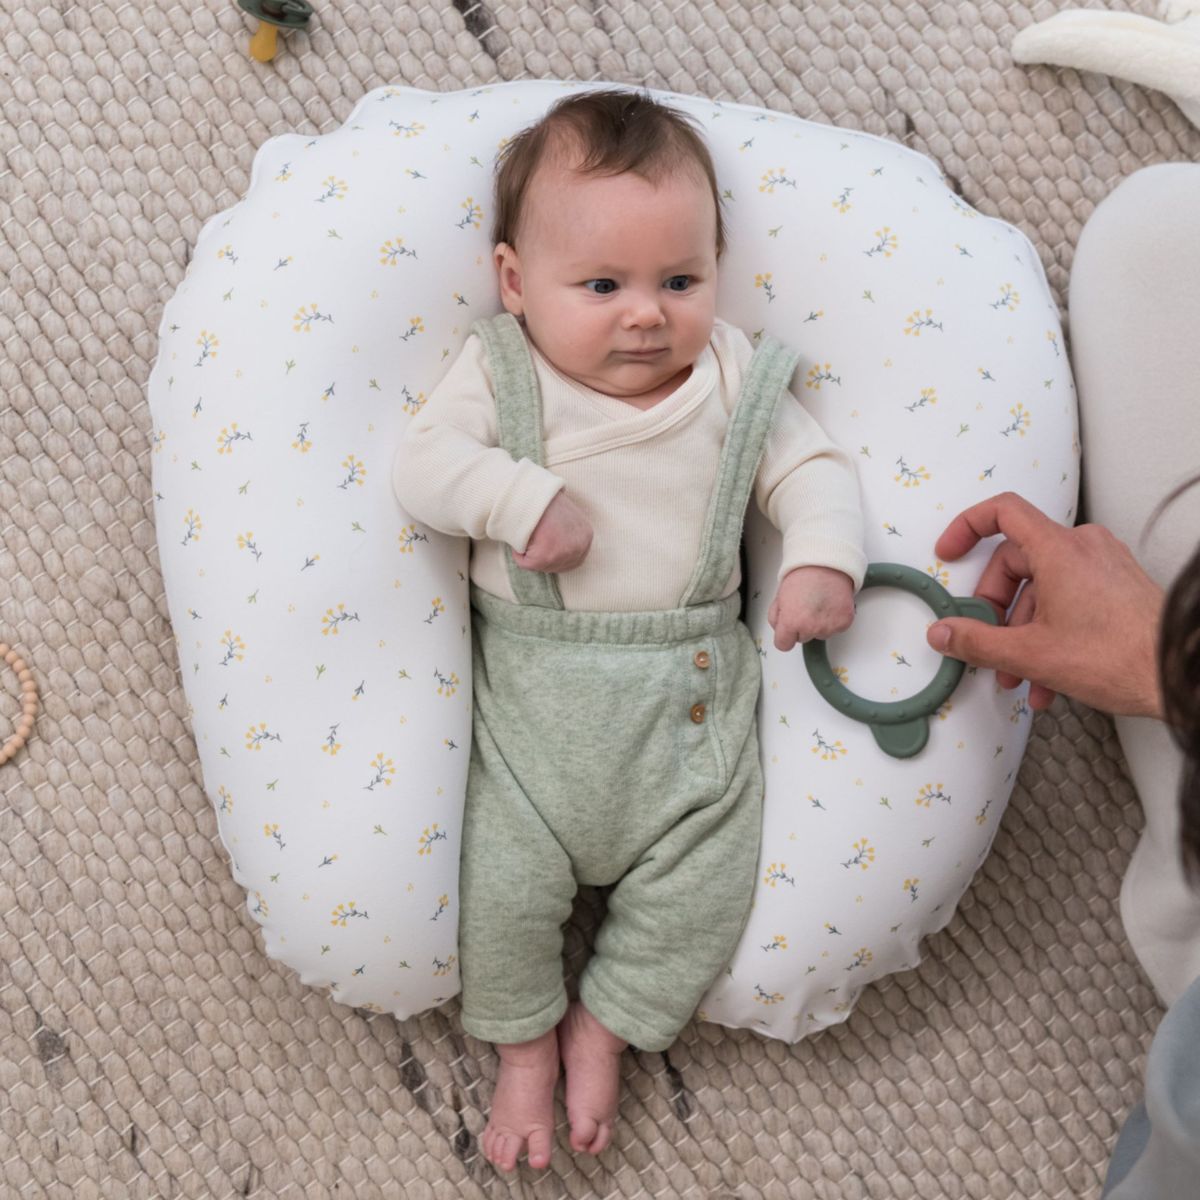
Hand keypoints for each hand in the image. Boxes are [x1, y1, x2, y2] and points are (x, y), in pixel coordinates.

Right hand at [511, 490, 593, 573]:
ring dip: (529, 553)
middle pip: (556, 566)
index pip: (573, 560)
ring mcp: (563, 553)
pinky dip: (518, 552)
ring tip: (528, 532)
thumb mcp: (567, 517)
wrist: (533, 491)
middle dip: (541, 556)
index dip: (554, 554)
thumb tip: (560, 544)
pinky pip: (525, 562)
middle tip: (533, 537)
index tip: (542, 543)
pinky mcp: (544, 557)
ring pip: (539, 565)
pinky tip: (521, 535)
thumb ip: (569, 533)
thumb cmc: (545, 500)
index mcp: (586, 536)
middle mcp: (579, 548)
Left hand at [767, 565, 855, 650]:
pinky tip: (830, 604)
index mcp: (791, 622)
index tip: (788, 630)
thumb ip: (776, 616)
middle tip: (805, 607)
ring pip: (820, 634)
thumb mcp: (780, 596)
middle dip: (802, 627)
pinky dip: (833, 619)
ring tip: (819, 603)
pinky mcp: (844, 623)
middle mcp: (810, 628)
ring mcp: (829, 627)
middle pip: (802, 639)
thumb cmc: (803, 576)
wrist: (826, 564)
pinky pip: (835, 628)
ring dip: (819, 624)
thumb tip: (779, 628)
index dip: (785, 636)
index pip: (783, 645)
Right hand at [925, 491, 1165, 717]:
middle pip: (1017, 561)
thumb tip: (945, 633)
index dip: (967, 527)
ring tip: (1017, 673)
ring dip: (1022, 631)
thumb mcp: (1031, 654)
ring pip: (1043, 587)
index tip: (950, 551)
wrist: (1179, 673)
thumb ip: (977, 642)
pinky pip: (1068, 598)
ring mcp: (1103, 566)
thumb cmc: (1122, 656)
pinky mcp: (1116, 586)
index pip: (1002, 512)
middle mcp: (1083, 547)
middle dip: (996, 608)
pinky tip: (1045, 676)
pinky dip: (1049, 631)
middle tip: (985, 637)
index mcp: (1059, 549)